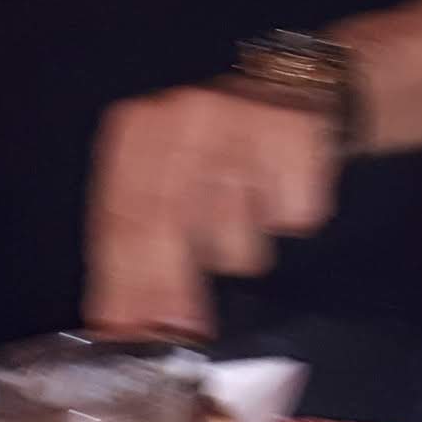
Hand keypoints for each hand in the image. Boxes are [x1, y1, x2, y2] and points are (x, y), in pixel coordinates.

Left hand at [86, 84, 338, 338]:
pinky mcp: (295, 134)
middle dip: (169, 287)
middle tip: (181, 332)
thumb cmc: (223, 149)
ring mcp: (241, 121)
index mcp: (138, 130)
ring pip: (233, 232)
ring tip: (249, 215)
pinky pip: (290, 217)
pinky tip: (283, 192)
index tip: (128, 331)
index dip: (122, 281)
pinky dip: (289, 220)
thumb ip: (138, 244)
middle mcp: (183, 117)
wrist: (303, 90)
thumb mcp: (167, 179)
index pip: (119, 218)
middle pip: (166, 223)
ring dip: (242, 248)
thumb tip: (122, 324)